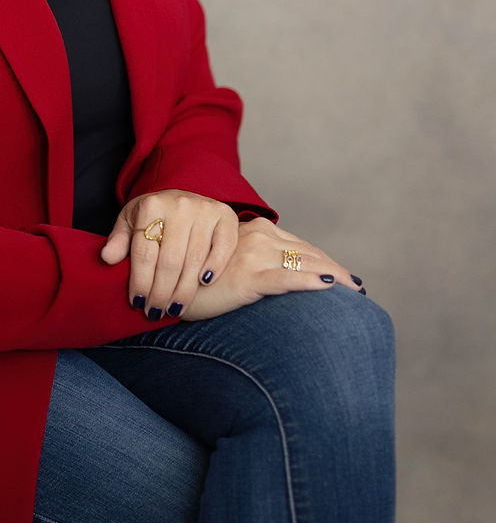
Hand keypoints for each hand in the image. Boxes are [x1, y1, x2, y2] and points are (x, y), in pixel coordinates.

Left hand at [101, 190, 238, 317]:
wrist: (182, 198)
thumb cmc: (153, 216)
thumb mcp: (130, 222)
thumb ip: (119, 240)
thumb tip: (107, 258)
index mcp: (152, 205)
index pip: (144, 252)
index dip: (140, 282)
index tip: (137, 303)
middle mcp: (180, 205)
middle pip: (170, 260)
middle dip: (161, 292)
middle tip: (155, 312)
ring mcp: (205, 209)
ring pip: (194, 259)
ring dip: (184, 289)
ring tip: (174, 309)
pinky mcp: (226, 216)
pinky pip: (223, 247)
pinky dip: (214, 266)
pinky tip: (204, 284)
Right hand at [179, 218, 362, 320]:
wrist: (165, 285)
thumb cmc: (196, 279)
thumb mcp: (228, 264)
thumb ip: (253, 262)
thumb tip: (277, 277)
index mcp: (255, 231)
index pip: (299, 246)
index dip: (323, 260)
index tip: (342, 276)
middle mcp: (257, 237)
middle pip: (308, 254)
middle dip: (335, 270)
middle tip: (357, 287)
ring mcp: (253, 256)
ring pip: (304, 264)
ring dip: (333, 277)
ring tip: (354, 291)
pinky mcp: (248, 277)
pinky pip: (287, 279)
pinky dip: (311, 282)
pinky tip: (329, 288)